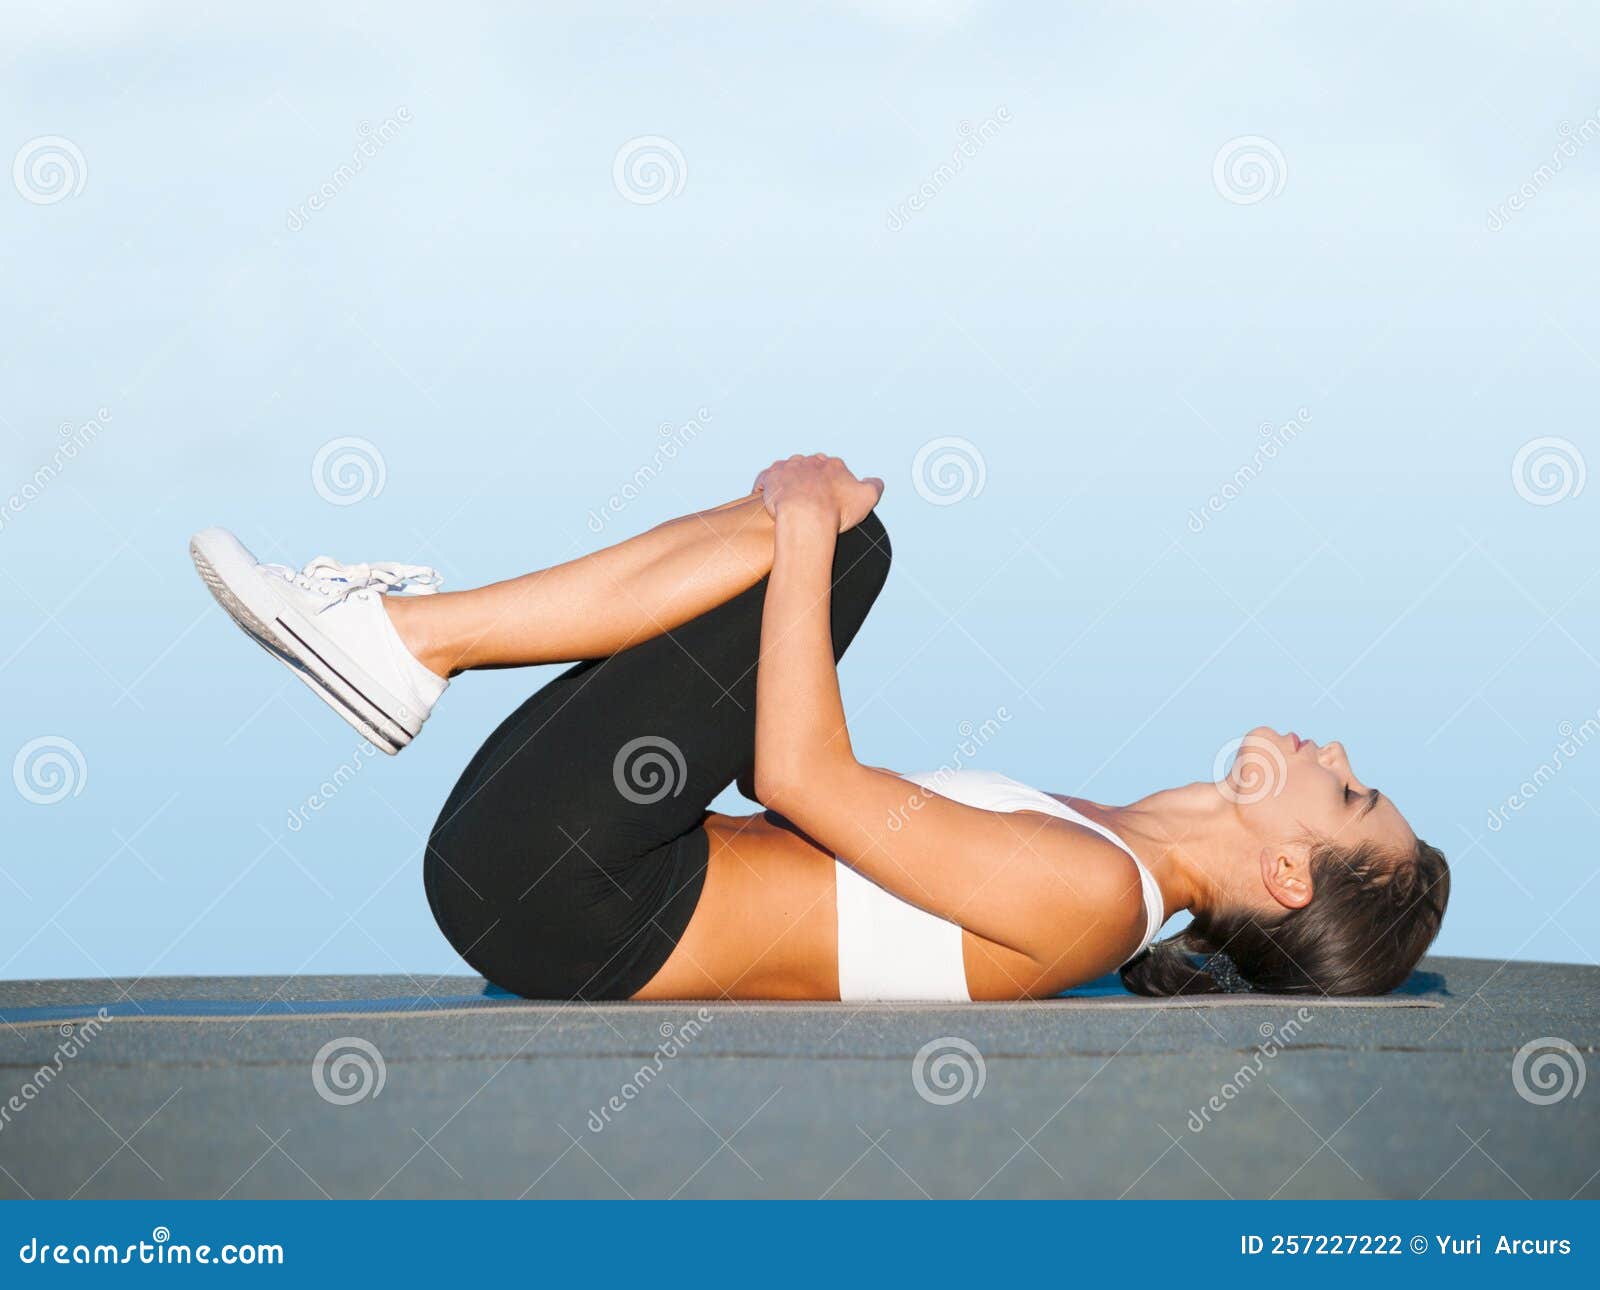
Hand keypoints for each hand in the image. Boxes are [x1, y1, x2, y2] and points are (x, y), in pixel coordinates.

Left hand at [751, 454, 884, 531]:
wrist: (806, 516)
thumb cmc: (836, 510)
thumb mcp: (867, 498)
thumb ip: (875, 486)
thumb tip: (875, 480)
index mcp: (833, 465)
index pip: (833, 470)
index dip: (832, 485)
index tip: (830, 501)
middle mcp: (810, 461)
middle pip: (810, 469)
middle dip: (810, 482)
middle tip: (809, 503)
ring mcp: (789, 468)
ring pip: (788, 471)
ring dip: (788, 482)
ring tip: (787, 501)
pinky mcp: (770, 477)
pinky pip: (765, 478)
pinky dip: (765, 485)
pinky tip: (765, 497)